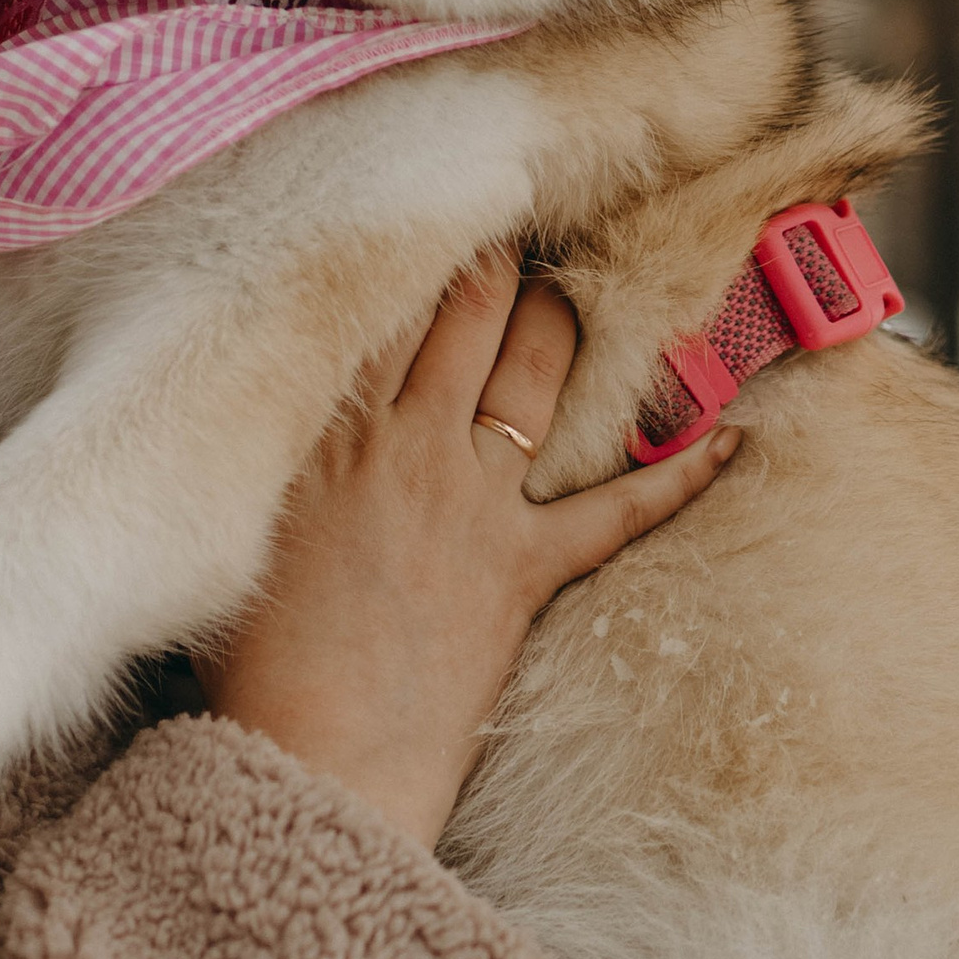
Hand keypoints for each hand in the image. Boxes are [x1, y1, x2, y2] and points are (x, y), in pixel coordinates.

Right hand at [194, 255, 739, 851]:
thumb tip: (260, 399)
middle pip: (464, 314)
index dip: (412, 243)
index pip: (378, 304)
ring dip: (561, 319)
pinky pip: (622, 509)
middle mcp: (406, 444)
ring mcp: (473, 503)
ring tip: (576, 283)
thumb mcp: (227, 526)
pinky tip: (731, 437)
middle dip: (493, 255)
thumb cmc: (245, 661)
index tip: (429, 198)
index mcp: (323, 431)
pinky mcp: (524, 569)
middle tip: (513, 210)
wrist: (312, 760)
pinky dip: (681, 474)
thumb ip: (257, 452)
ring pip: (534, 373)